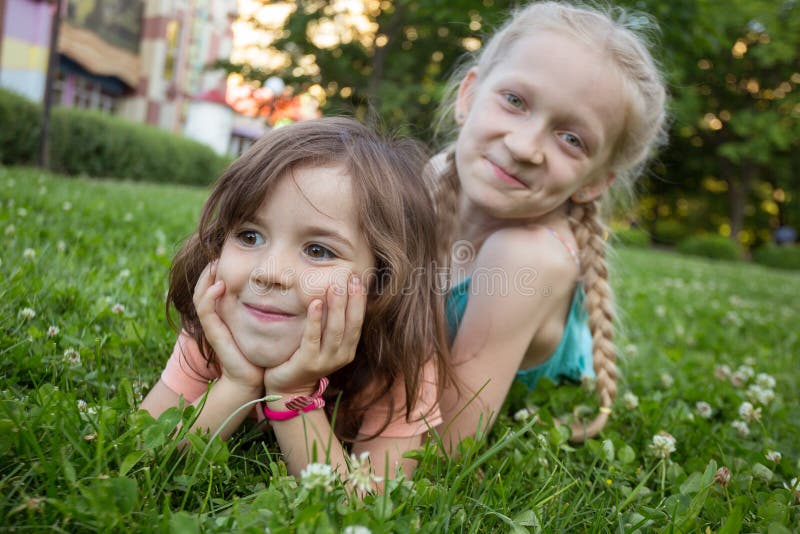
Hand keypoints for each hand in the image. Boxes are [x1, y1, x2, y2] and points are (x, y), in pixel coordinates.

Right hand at [193, 261, 264, 390]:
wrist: (251, 379)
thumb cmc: (258, 352)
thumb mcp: (260, 326)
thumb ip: (263, 309)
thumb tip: (279, 290)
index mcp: (223, 315)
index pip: (212, 288)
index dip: (215, 273)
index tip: (225, 257)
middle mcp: (214, 319)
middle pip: (202, 289)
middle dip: (207, 272)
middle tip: (216, 256)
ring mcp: (212, 326)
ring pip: (200, 297)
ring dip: (205, 280)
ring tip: (214, 266)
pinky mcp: (214, 333)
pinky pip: (206, 312)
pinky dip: (209, 297)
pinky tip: (219, 286)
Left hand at [264, 274, 365, 396]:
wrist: (287, 389)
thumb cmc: (304, 359)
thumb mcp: (323, 342)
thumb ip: (330, 324)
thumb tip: (336, 293)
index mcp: (348, 349)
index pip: (358, 321)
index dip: (360, 300)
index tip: (358, 279)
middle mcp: (341, 356)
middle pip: (350, 324)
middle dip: (352, 299)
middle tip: (350, 277)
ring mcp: (325, 361)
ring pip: (335, 330)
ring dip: (336, 306)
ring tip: (335, 286)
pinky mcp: (308, 363)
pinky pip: (313, 338)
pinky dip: (315, 320)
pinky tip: (315, 303)